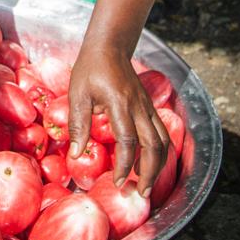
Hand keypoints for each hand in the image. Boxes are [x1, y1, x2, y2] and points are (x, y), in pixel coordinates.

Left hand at [67, 44, 168, 196]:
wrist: (109, 46)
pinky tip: (148, 162)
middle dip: (151, 173)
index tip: (118, 182)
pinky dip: (160, 151)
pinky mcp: (149, 106)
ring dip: (158, 165)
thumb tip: (76, 153)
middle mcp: (139, 106)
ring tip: (146, 183)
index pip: (129, 141)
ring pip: (163, 140)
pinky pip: (161, 132)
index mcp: (119, 103)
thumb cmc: (90, 69)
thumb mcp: (78, 94)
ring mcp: (147, 106)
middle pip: (154, 145)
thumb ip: (78, 124)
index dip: (125, 165)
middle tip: (141, 193)